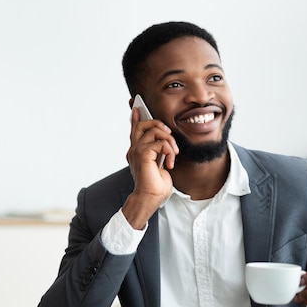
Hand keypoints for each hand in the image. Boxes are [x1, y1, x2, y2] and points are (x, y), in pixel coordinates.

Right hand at [123, 107, 178, 228]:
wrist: (150, 198)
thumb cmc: (155, 186)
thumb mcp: (160, 164)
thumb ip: (159, 152)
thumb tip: (167, 144)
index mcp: (137, 151)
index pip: (134, 130)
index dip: (135, 118)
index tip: (137, 107)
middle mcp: (134, 149)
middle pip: (143, 124)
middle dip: (158, 124)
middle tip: (169, 135)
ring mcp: (136, 151)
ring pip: (155, 131)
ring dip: (169, 140)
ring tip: (173, 153)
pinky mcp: (142, 154)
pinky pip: (160, 143)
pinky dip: (169, 150)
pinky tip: (170, 162)